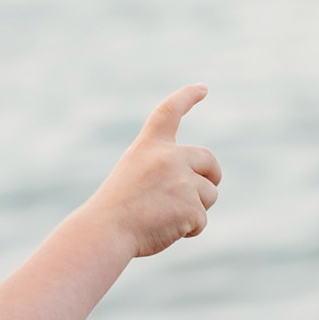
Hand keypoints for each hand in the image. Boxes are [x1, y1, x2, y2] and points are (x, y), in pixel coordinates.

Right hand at [82, 85, 222, 258]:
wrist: (106, 232)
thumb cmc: (116, 210)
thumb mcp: (134, 175)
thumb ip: (164, 170)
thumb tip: (202, 183)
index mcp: (150, 145)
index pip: (169, 111)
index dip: (186, 97)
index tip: (202, 87)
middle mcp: (169, 157)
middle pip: (209, 159)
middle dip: (212, 175)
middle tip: (204, 190)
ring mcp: (182, 181)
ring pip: (209, 194)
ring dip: (196, 208)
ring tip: (166, 217)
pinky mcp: (191, 206)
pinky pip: (201, 220)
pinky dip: (189, 229)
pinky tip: (166, 229)